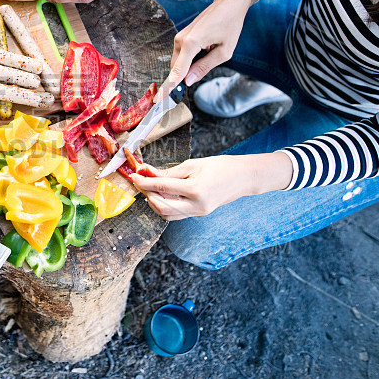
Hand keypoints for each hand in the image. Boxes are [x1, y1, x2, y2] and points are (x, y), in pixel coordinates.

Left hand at [130, 153, 292, 220]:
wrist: (244, 177)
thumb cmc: (221, 166)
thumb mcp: (193, 164)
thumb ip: (169, 172)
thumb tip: (147, 172)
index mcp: (196, 190)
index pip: (162, 188)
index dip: (144, 182)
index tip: (134, 176)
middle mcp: (197, 205)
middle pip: (161, 207)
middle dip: (146, 195)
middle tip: (140, 182)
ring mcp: (199, 212)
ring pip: (167, 214)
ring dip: (153, 202)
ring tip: (149, 187)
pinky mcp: (199, 214)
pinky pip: (175, 214)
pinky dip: (164, 205)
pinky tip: (161, 194)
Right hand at [153, 0, 262, 101]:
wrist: (229, 3)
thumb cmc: (230, 25)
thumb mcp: (224, 52)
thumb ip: (204, 67)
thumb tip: (188, 81)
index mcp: (191, 43)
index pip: (177, 72)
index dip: (168, 88)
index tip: (158, 100)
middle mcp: (181, 40)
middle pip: (176, 68)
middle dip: (183, 77)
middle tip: (198, 76)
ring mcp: (180, 37)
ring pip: (178, 62)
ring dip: (189, 66)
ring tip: (211, 54)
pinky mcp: (182, 35)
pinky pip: (181, 54)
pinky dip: (189, 60)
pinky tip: (207, 50)